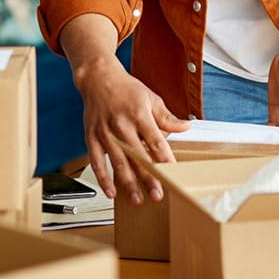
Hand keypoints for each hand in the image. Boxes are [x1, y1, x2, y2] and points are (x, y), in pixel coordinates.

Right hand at [74, 55, 188, 204]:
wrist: (98, 78)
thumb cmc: (126, 89)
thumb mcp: (151, 98)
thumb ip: (167, 117)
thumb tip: (186, 127)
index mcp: (139, 114)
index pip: (155, 141)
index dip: (164, 159)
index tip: (174, 174)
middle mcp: (121, 124)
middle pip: (137, 156)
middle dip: (148, 178)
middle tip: (157, 195)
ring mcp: (105, 132)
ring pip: (117, 163)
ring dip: (128, 183)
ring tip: (137, 200)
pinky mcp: (91, 137)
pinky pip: (96, 162)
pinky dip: (103, 178)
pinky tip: (111, 192)